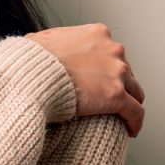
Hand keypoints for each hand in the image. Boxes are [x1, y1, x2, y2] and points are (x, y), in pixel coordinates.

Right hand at [25, 23, 144, 137]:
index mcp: (97, 34)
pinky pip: (135, 112)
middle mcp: (112, 50)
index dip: (106, 68)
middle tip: (107, 99)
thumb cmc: (30, 59)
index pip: (111, 53)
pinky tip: (130, 130)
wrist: (29, 73)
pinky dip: (134, 122)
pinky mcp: (116, 96)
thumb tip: (44, 49)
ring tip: (122, 117)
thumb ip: (54, 43)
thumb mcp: (43, 40)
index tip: (100, 79)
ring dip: (129, 103)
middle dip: (118, 84)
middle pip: (125, 71)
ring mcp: (117, 72)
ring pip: (134, 91)